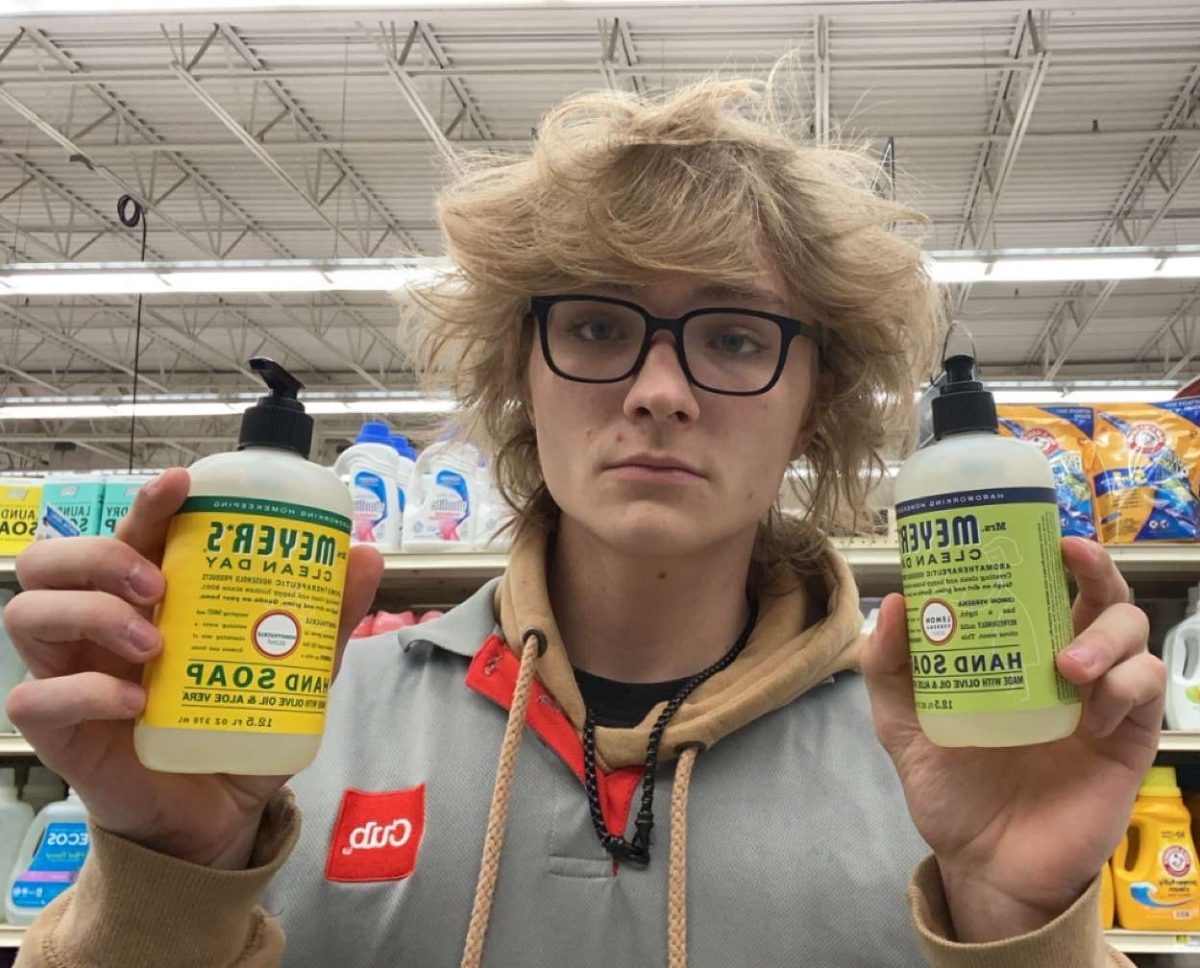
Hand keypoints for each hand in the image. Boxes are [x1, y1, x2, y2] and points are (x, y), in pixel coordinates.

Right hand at [3, 468, 382, 868]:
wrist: (222, 816)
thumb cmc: (241, 726)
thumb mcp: (296, 672)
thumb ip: (326, 619)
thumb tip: (363, 557)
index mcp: (149, 598)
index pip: (129, 533)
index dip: (147, 503)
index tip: (182, 485)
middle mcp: (98, 627)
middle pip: (52, 560)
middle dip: (100, 555)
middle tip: (158, 582)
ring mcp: (73, 675)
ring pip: (29, 612)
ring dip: (90, 614)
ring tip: (155, 641)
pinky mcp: (59, 733)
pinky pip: (36, 697)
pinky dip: (87, 691)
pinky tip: (137, 701)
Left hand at [862, 537, 1163, 941]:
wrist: (984, 864)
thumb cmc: (949, 788)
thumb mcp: (903, 724)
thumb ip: (889, 668)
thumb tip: (895, 601)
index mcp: (1015, 653)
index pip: (1043, 587)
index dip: (1049, 552)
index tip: (1040, 527)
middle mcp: (1063, 665)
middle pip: (1101, 596)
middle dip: (1095, 569)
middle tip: (1073, 558)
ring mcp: (1100, 700)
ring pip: (1132, 634)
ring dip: (1107, 635)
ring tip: (1069, 664)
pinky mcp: (1128, 739)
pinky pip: (1146, 692)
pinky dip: (1126, 686)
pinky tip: (1092, 706)